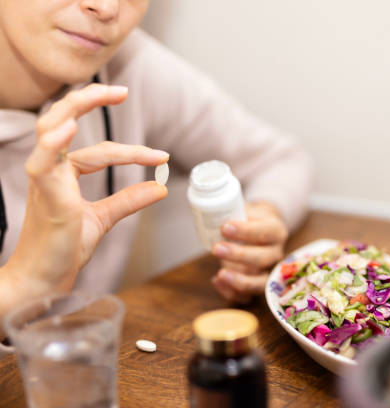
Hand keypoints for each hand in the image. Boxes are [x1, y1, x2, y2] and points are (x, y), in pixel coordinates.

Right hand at [3, 84, 168, 303]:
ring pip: (51, 130)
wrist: (44, 280)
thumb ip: (129, 200)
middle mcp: (51, 170)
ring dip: (76, 108)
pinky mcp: (42, 195)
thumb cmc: (65, 248)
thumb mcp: (104, 218)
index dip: (134, 153)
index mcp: (63, 173)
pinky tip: (68, 128)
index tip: (162, 157)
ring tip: (105, 93)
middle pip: (63, 120)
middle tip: (121, 90)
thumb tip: (159, 188)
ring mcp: (43, 179)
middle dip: (90, 100)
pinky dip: (53, 143)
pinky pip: (42, 163)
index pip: (101, 151)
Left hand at [211, 202, 288, 301]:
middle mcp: (276, 253)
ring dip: (239, 280)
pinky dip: (231, 292)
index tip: (225, 227)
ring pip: (259, 282)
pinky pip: (247, 297)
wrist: (261, 229)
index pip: (265, 232)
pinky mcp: (258, 286)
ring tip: (220, 274)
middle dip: (239, 255)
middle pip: (263, 258)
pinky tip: (216, 281)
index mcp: (276, 231)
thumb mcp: (247, 209)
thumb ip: (235, 211)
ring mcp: (269, 272)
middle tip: (217, 248)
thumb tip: (214, 214)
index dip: (246, 231)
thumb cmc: (250, 219)